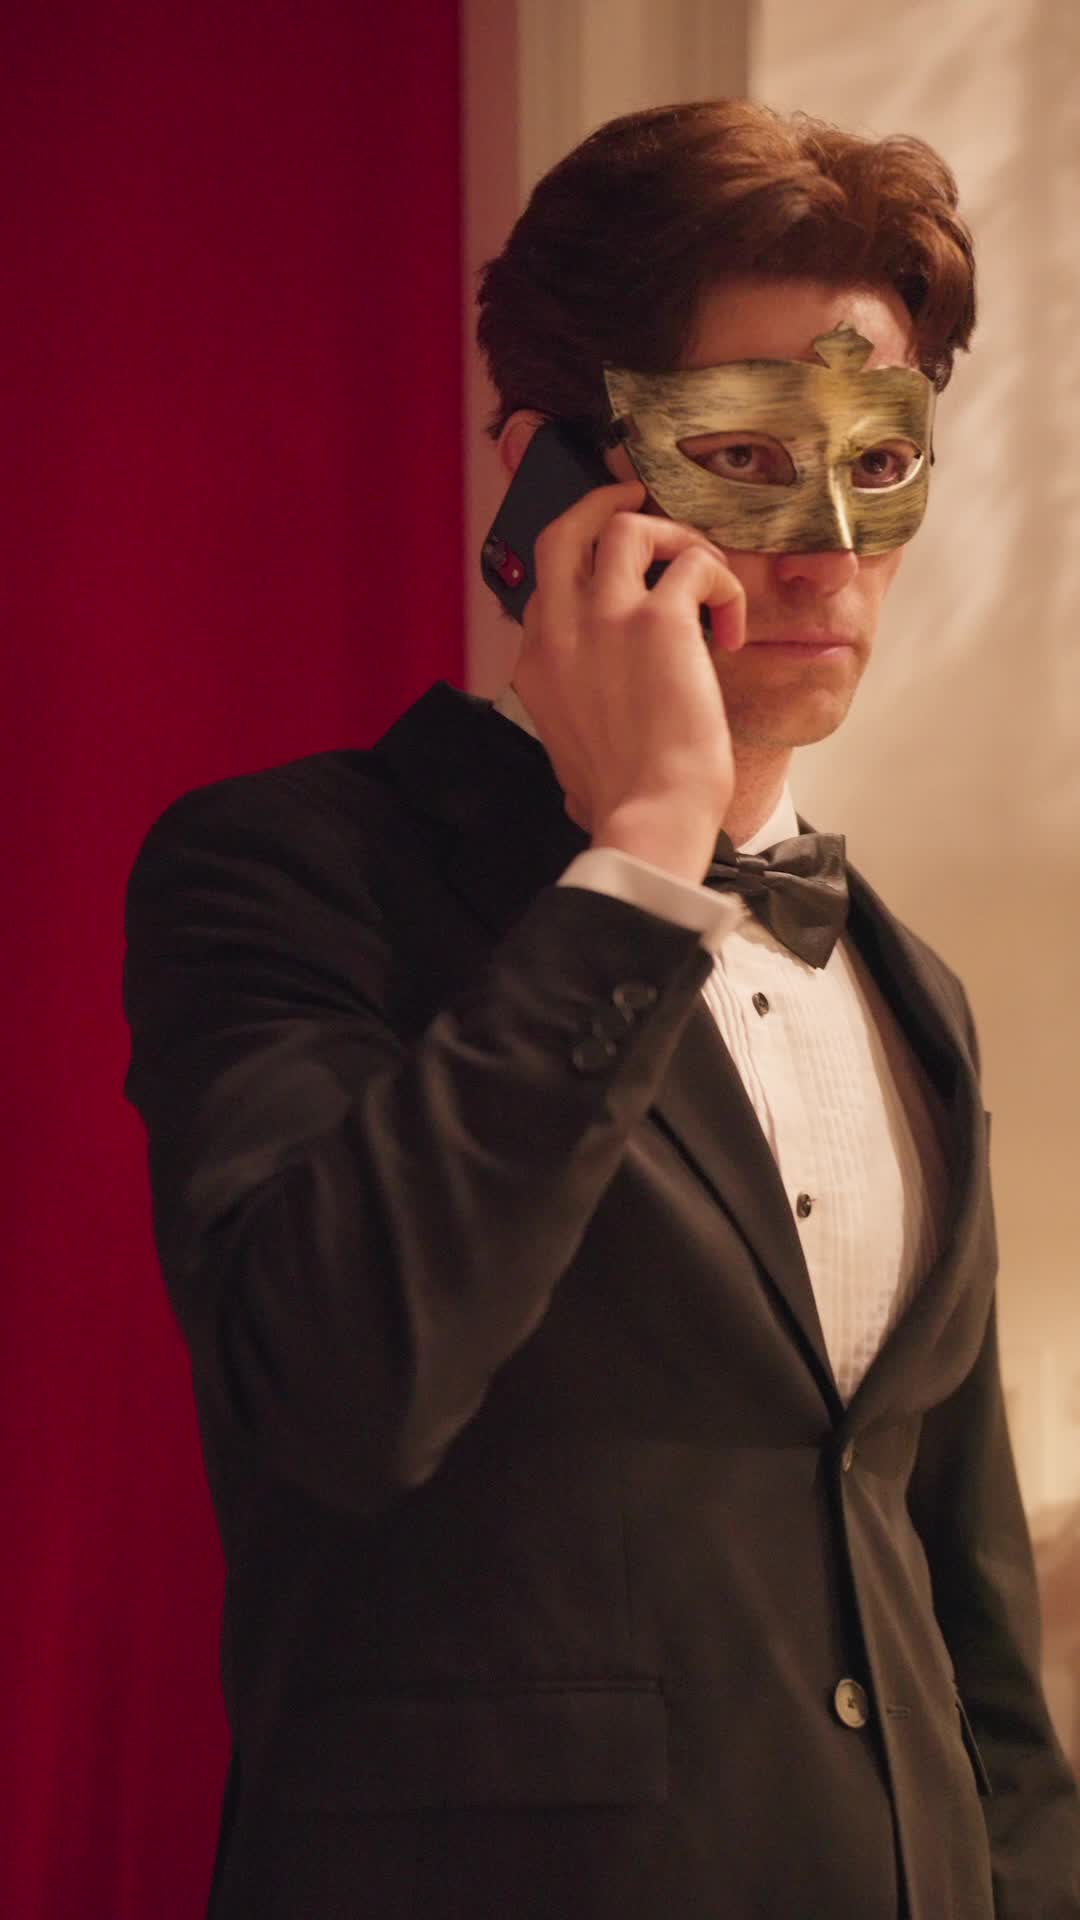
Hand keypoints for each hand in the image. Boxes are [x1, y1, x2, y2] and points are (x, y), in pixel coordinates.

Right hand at [511, 478, 744, 884]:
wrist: (650, 816)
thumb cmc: (622, 800)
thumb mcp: (568, 760)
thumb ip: (572, 730)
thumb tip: (580, 760)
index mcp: (535, 666)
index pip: (546, 588)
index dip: (586, 572)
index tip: (623, 580)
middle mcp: (560, 632)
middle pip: (564, 531)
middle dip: (603, 507)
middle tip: (642, 507)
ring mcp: (605, 620)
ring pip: (626, 526)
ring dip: (674, 537)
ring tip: (705, 573)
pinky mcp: (658, 621)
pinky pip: (696, 564)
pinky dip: (723, 585)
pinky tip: (735, 630)